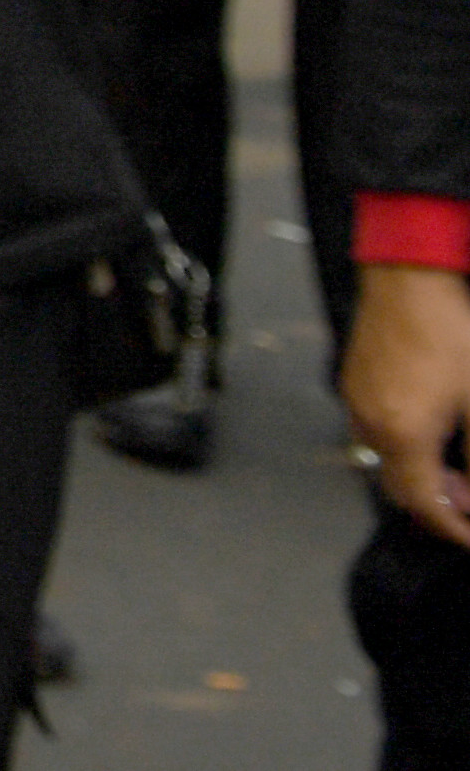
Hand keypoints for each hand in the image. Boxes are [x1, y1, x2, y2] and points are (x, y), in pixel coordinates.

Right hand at [346, 265, 469, 547]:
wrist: (407, 280)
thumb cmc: (450, 335)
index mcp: (403, 435)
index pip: (424, 503)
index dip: (452, 528)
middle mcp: (370, 425)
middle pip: (400, 487)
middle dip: (437, 504)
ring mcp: (356, 402)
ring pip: (386, 459)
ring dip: (420, 474)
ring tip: (455, 467)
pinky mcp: (352, 382)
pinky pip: (375, 431)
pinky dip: (404, 446)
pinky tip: (430, 429)